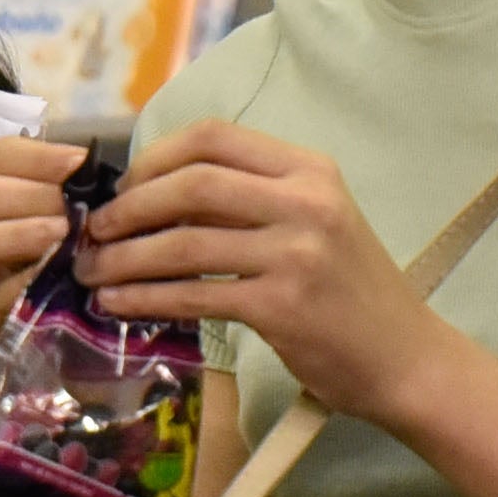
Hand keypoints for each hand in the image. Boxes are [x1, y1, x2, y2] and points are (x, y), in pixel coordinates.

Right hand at [0, 133, 84, 361]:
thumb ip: (66, 190)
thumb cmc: (49, 259)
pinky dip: (23, 283)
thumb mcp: (54, 217)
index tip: (79, 163)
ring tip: (64, 234)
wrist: (33, 330)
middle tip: (73, 207)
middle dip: (30, 196)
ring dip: (20, 234)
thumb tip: (98, 167)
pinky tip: (55, 275)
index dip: (38, 156)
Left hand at [77, 120, 454, 421]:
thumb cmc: (353, 294)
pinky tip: (118, 304)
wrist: (407, 360)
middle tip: (93, 231)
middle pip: (192, 182)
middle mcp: (305, 201)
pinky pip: (193, 294)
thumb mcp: (316, 224)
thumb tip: (156, 197)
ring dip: (124, 257)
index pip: (215, 136)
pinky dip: (145, 298)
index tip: (124, 186)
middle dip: (129, 206)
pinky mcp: (281, 305)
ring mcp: (295, 253)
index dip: (155, 157)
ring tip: (91, 272)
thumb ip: (251, 202)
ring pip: (184, 241)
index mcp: (310, 169)